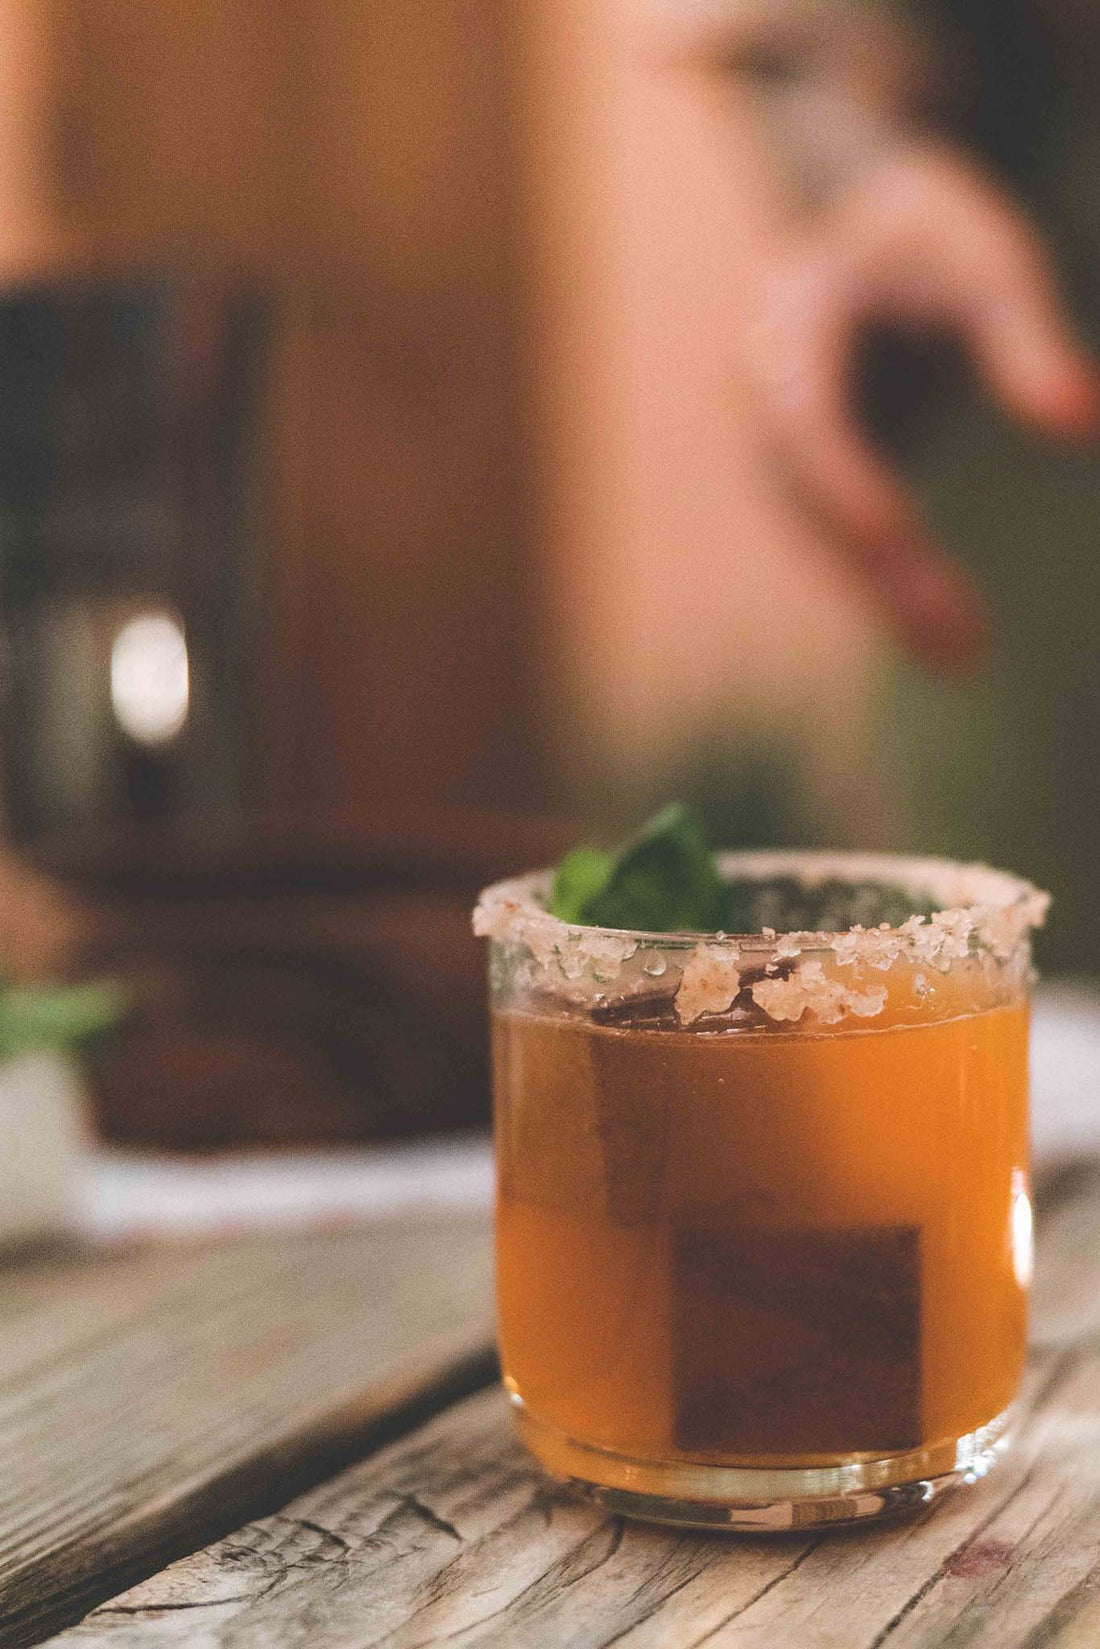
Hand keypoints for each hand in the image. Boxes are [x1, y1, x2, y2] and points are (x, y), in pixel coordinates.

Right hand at [748, 142, 1098, 669]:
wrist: (856, 220)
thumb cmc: (929, 230)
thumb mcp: (988, 259)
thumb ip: (1026, 340)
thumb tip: (1083, 430)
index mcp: (792, 323)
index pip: (803, 418)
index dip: (841, 479)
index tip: (890, 532)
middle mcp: (765, 395)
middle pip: (812, 499)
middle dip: (879, 568)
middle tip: (959, 632)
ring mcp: (776, 443)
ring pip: (822, 537)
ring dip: (887, 598)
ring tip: (966, 656)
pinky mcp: (805, 478)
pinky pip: (839, 543)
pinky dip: (888, 589)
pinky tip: (950, 640)